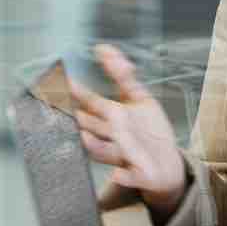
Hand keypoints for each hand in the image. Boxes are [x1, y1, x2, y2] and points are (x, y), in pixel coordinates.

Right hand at [74, 44, 188, 218]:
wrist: (166, 164)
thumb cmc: (148, 131)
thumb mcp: (140, 98)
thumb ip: (123, 75)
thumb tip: (103, 48)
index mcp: (110, 117)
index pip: (89, 101)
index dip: (75, 92)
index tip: (60, 82)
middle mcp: (112, 136)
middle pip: (90, 126)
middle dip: (76, 118)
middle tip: (60, 108)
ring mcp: (123, 155)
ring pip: (103, 151)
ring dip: (93, 145)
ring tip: (84, 137)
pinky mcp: (138, 173)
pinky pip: (128, 176)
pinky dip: (123, 176)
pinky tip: (117, 174)